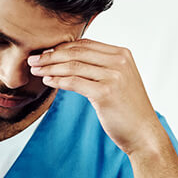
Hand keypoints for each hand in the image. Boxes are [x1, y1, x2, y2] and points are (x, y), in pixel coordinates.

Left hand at [27, 39, 166, 155]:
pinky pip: (74, 82)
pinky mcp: (105, 93)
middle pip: (76, 52)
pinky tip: (47, 82)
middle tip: (33, 60)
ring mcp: (113, 76)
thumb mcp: (119, 81)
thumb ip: (102, 67)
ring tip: (35, 70)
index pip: (85, 44)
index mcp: (122, 54)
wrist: (144, 134)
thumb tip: (71, 59)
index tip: (44, 52)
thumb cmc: (129, 110)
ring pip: (73, 66)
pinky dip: (57, 80)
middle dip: (51, 55)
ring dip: (50, 67)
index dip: (61, 47)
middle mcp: (119, 61)